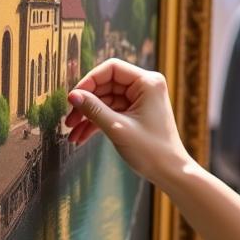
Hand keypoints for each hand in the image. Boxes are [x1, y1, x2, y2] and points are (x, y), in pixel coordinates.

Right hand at [64, 59, 190, 185]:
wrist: (170, 171)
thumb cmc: (151, 150)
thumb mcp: (117, 128)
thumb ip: (94, 109)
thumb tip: (72, 95)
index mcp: (148, 82)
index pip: (112, 68)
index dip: (89, 81)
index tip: (73, 98)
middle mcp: (146, 86)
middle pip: (106, 84)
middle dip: (86, 103)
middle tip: (68, 121)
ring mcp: (141, 100)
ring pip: (106, 100)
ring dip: (88, 116)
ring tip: (71, 133)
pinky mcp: (137, 113)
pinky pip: (112, 111)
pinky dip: (97, 122)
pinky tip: (81, 137)